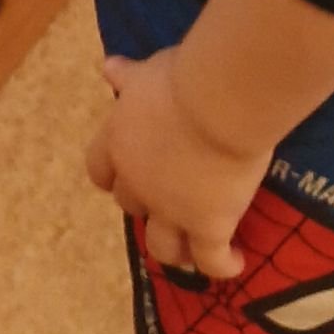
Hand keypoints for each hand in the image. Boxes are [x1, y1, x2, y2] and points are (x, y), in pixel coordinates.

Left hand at [86, 47, 267, 279]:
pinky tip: (233, 260)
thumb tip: (108, 67)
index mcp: (118, 142)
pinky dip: (221, 265)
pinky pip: (210, 260)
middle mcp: (138, 182)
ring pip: (162, 247)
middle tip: (170, 201)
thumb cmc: (183, 78)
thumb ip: (128, 77)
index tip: (124, 176)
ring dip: (174, 248)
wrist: (217, 102)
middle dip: (146, 205)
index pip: (99, 171)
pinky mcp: (208, 226)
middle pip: (131, 206)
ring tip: (192, 248)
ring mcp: (171, 210)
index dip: (112, 176)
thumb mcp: (149, 72)